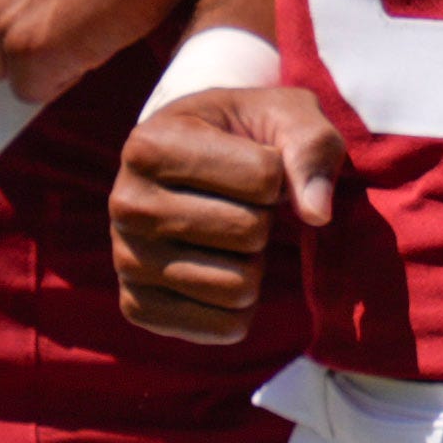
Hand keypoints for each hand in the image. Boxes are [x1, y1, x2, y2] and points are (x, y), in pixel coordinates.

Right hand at [110, 81, 343, 347]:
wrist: (195, 167)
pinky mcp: (136, 306)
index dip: (279, 173)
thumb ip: (310, 147)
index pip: (263, 177)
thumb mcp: (285, 115)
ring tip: (230, 236)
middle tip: (242, 204)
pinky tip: (223, 271)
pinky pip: (222, 327)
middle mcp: (125, 204)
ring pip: (238, 285)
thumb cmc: (247, 137)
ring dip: (255, 262)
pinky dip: (243, 307)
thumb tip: (317, 215)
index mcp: (150, 145)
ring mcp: (124, 259)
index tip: (253, 162)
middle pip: (249, 232)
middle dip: (266, 219)